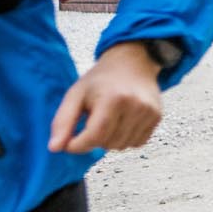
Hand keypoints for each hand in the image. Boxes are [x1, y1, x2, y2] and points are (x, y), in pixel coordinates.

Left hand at [48, 42, 164, 153]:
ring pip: (122, 146)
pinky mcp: (157, 118)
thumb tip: (55, 148)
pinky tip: (121, 123)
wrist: (133, 63)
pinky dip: (125, 139)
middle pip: (108, 143)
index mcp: (113, 99)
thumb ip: (63, 122)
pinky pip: (137, 143)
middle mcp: (136, 107)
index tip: (70, 144)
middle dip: (94, 139)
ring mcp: (150, 113)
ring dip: (110, 140)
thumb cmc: (100, 80)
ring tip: (108, 120)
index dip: (78, 145)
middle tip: (92, 120)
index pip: (95, 136)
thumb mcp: (75, 95)